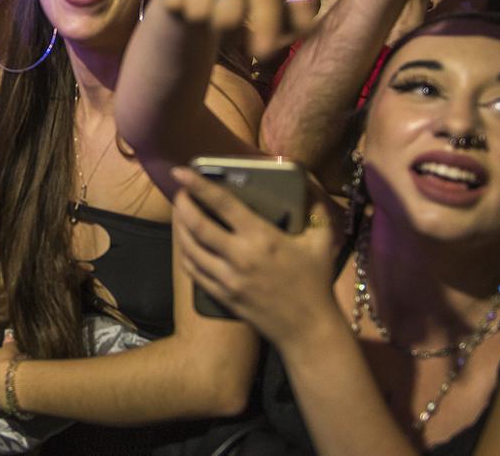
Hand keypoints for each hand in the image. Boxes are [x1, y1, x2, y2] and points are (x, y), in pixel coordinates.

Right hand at [155, 0, 289, 60]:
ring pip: (199, 13)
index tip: (262, 54)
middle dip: (227, 29)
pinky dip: (182, 9)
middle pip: (228, 15)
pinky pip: (176, 4)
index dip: (266, 28)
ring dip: (202, 19)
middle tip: (225, 20)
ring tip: (207, 6)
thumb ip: (288, 13)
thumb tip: (308, 30)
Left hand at [171, 166, 340, 348]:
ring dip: (178, 228)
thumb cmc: (315, 282)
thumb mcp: (321, 240)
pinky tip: (185, 243)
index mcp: (262, 237)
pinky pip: (194, 271)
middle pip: (197, 225)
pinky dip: (184, 253)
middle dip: (182, 204)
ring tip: (179, 214)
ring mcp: (227, 278)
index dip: (198, 185)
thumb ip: (314, 209)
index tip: (181, 171)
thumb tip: (308, 184)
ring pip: (189, 249)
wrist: (307, 329)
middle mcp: (239, 256)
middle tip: (179, 192)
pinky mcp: (222, 295)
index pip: (223, 204)